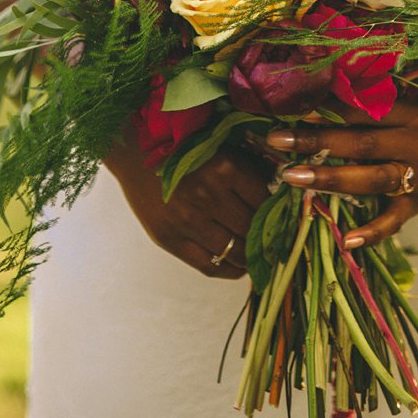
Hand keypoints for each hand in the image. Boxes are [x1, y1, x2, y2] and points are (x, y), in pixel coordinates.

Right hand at [104, 126, 267, 278]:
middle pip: (252, 229)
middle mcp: (209, 195)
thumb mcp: (220, 146)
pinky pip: (209, 266)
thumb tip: (279, 193)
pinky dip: (229, 271)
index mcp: (226, 167)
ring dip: (250, 257)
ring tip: (257, 255)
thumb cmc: (182, 146)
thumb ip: (249, 168)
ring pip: (235, 252)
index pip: (265, 201)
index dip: (276, 212)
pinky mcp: (170, 239)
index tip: (282, 218)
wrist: (135, 152)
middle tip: (274, 241)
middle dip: (266, 237)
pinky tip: (237, 267)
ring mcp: (188, 221)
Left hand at [265, 98, 417, 249]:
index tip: (293, 110)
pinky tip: (346, 240)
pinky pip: (394, 221)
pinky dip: (372, 232)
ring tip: (293, 177)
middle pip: (362, 143)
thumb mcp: (407, 102)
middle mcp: (416, 143)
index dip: (329, 110)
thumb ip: (372, 105)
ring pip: (373, 179)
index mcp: (412, 113)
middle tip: (278, 142)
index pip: (365, 111)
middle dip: (318, 142)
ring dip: (331, 179)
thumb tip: (317, 99)